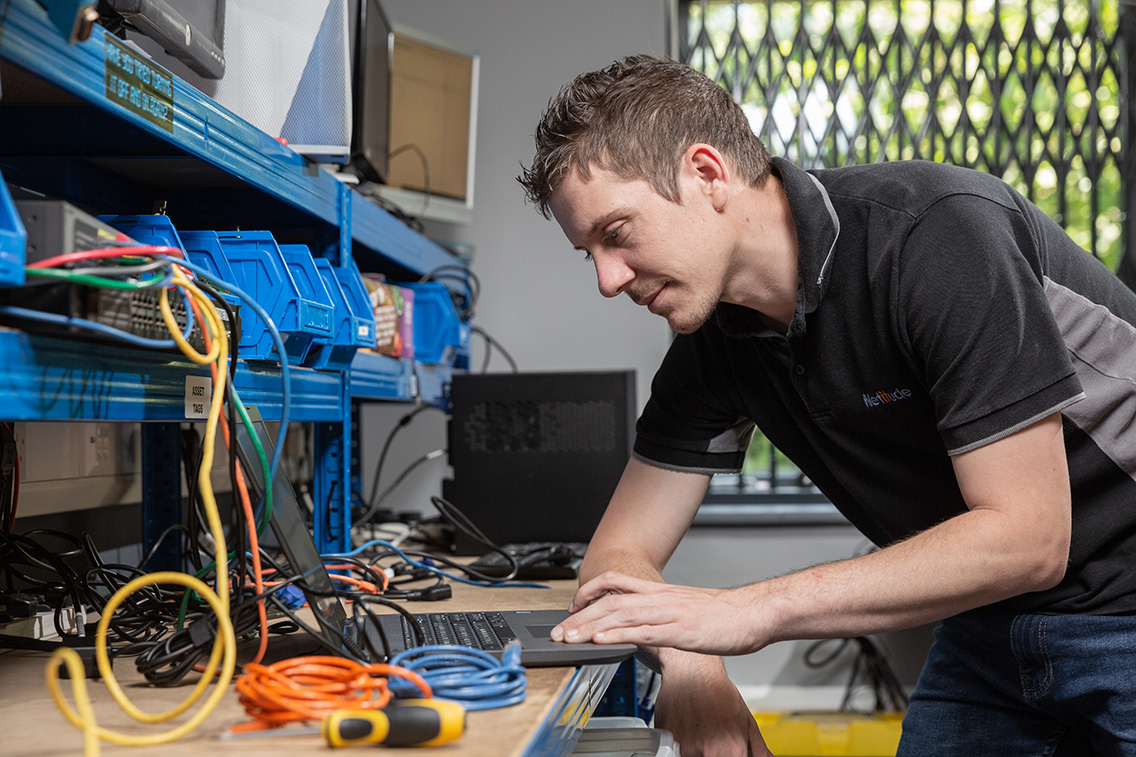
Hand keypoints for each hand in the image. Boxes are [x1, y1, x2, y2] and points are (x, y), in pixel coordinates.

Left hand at [551, 571, 765, 655]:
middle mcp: (660, 598)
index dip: (589, 591)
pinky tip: (603, 643)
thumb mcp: (687, 607)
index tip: (572, 606)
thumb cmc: (725, 614)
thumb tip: (643, 625)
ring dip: (591, 627)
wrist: (754, 613)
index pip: (616, 582)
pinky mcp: (680, 631)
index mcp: (661, 592)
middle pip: (610, 601)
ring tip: (570, 637)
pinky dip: (619, 636)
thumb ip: (663, 613)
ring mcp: (669, 613)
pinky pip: (643, 632)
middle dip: (580, 616)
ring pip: (621, 615)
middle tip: (558, 631)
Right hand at [653, 655, 770, 756]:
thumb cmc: (718, 691)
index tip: (727, 753)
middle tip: (711, 740)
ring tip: (697, 732)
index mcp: (734, 750)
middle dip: (712, 753)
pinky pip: (673, 751)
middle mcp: (710, 752)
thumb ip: (759, 750)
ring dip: (694, 751)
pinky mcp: (667, 740)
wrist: (691, 669)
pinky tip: (685, 729)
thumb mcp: (747, 720)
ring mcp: (686, 748)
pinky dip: (678, 744)